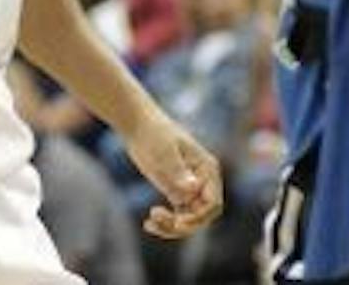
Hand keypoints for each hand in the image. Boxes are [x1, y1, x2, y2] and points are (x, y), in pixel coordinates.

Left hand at [124, 110, 224, 237]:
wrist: (136, 122)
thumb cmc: (152, 133)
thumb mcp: (163, 152)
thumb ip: (177, 172)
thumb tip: (192, 189)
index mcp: (207, 169)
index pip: (212, 203)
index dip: (198, 217)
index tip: (177, 222)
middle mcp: (203, 181)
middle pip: (202, 215)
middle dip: (182, 224)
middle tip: (156, 219)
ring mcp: (190, 187)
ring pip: (189, 219)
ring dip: (171, 227)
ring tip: (149, 223)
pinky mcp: (176, 190)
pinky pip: (177, 215)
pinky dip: (165, 222)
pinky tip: (148, 223)